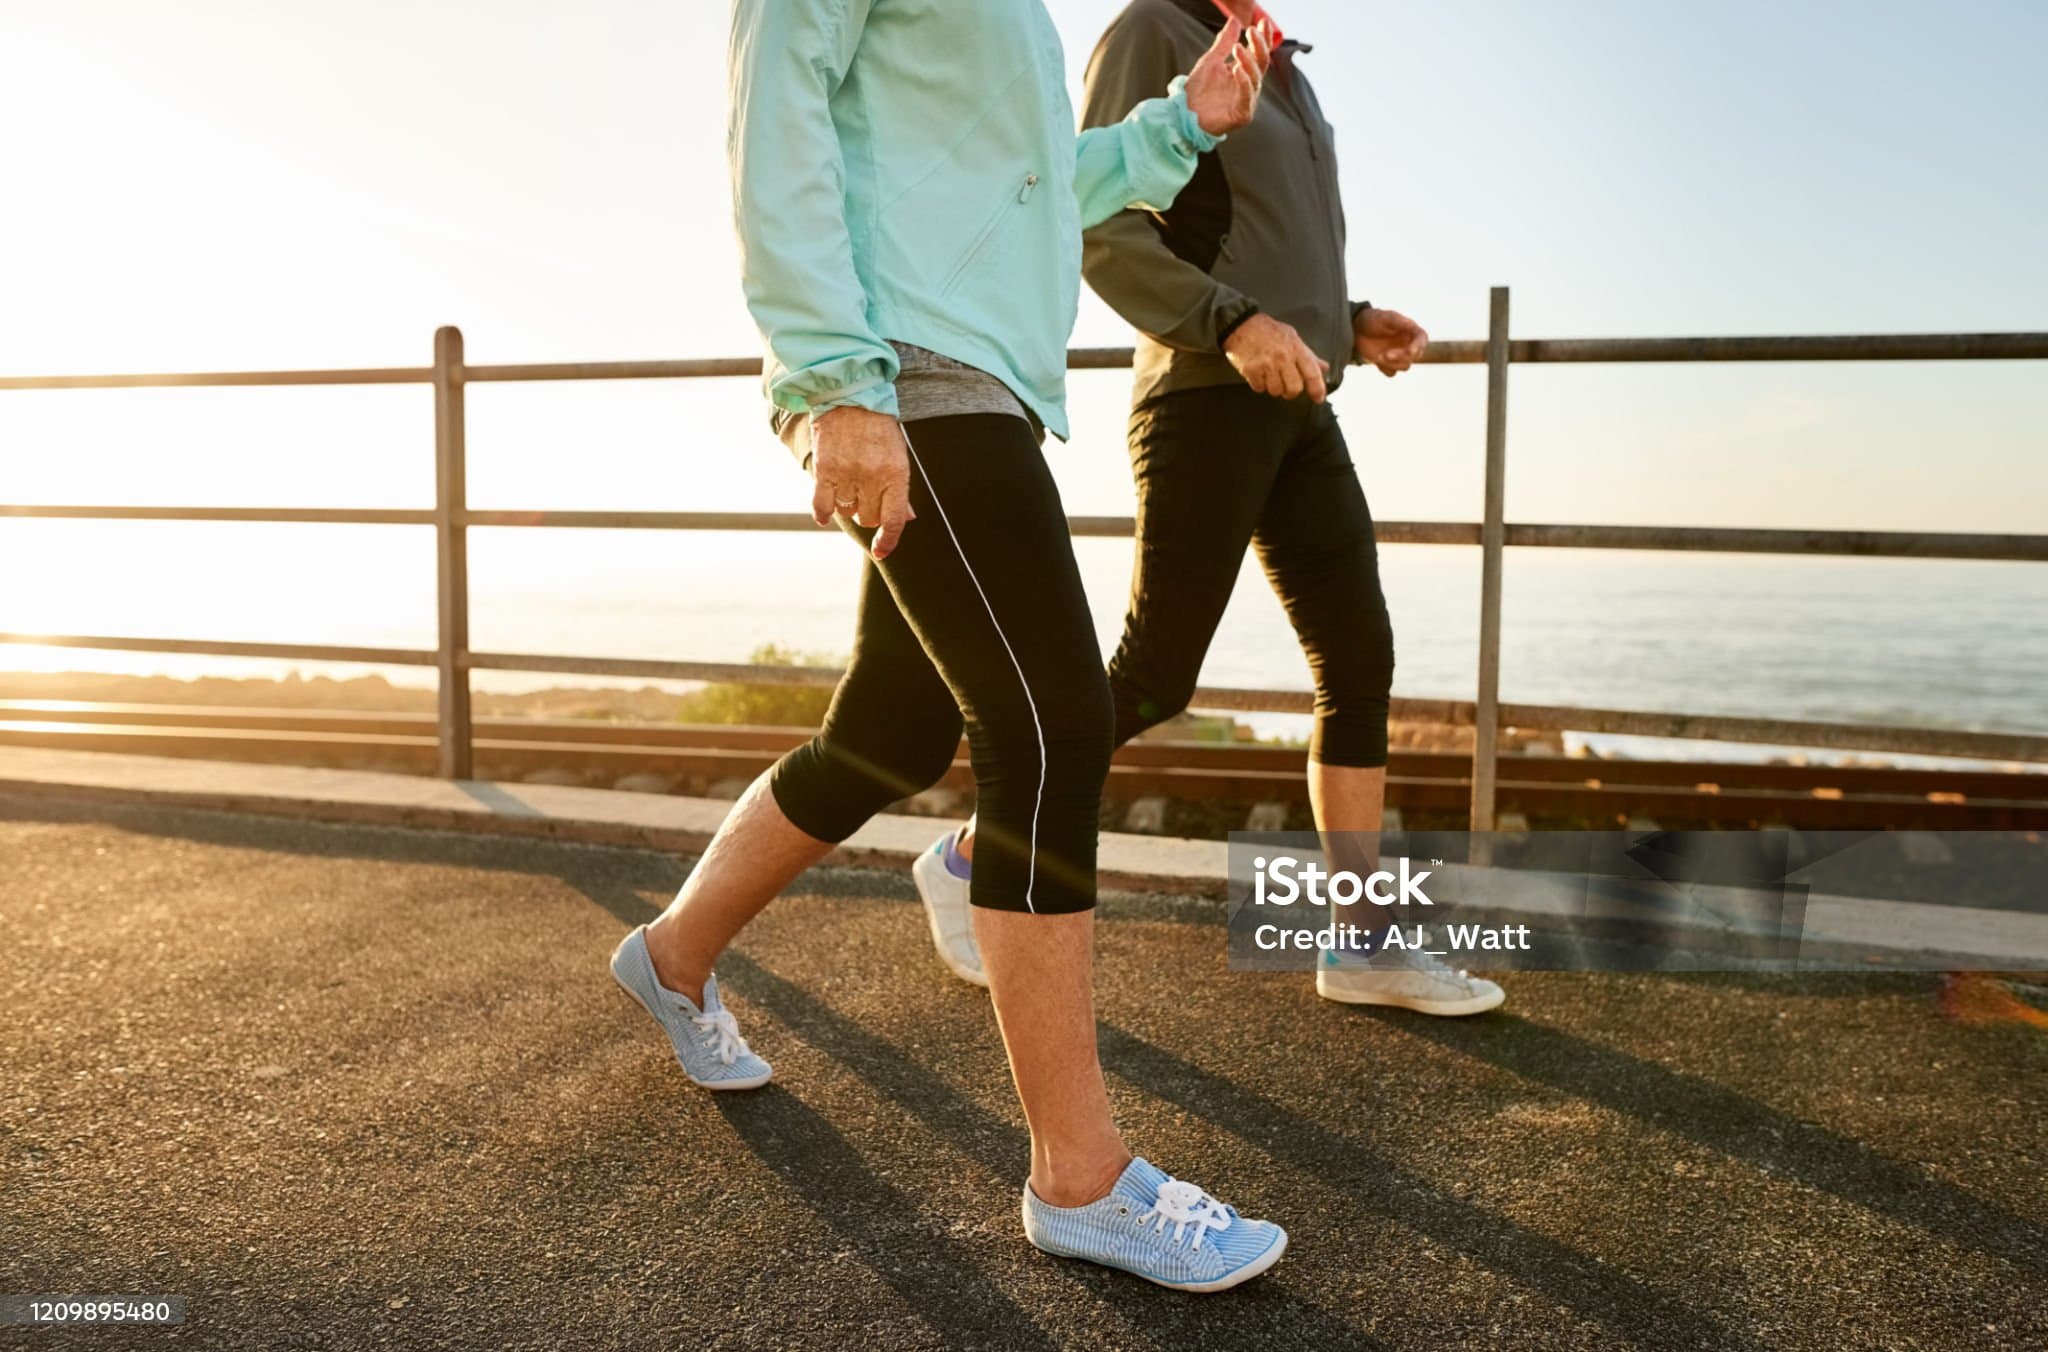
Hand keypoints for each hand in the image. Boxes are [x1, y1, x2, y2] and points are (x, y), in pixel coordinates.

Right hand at [810, 405, 914, 558]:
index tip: (881, 552)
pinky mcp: (824, 471)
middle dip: (869, 512)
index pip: (894, 520)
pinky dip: (824, 514)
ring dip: (849, 506)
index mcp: (896, 474)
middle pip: (869, 518)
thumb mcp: (899, 455)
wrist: (850, 397)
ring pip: (848, 512)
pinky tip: (826, 513)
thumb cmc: (878, 428)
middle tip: (866, 493)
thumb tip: (908, 519)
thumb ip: (901, 490)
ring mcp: (847, 475)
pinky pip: (822, 507)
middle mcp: (872, 478)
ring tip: (849, 485)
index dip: (888, 541)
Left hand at [1183, 17, 1270, 136]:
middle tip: (1251, 31)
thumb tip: (1235, 20)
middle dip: (1259, 46)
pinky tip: (1238, 70)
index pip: (1258, 53)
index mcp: (1244, 73)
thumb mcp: (1211, 61)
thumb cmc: (1198, 91)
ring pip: (1255, 79)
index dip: (1263, 38)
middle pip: (1261, 63)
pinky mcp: (1242, 115)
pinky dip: (1244, 83)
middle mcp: (1249, 86)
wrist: (1184, 115)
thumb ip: (1224, 42)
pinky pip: (1246, 97)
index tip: (1263, 22)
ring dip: (1248, 62)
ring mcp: (1247, 101)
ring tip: (1237, 48)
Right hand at [1224, 313, 1328, 401]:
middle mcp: (1283, 357)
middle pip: (1294, 389)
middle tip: (1286, 386)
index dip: (1318, 389)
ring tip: (1269, 374)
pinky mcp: (1252, 370)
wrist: (1241, 325)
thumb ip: (1308, 355)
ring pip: (1276, 391)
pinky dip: (1259, 384)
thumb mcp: (1292, 337)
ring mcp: (1267, 364)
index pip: (1312, 373)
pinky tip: (1259, 373)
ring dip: (1273, 387)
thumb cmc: (1268, 331)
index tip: (1318, 398)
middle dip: (1291, 392)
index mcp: (1296, 348)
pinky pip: (1260, 388)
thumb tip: (1324, 367)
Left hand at [1354, 307, 1428, 376]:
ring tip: (1378, 356)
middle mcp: (1407, 344)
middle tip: (1385, 354)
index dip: (1419, 346)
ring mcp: (1398, 355)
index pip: (1422, 339)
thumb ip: (1399, 322)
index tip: (1410, 351)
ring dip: (1392, 364)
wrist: (1356, 329)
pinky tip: (1376, 360)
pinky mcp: (1388, 364)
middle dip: (1401, 357)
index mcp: (1410, 331)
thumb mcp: (1385, 318)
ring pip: (1405, 366)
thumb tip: (1412, 325)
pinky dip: (1385, 369)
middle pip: (1415, 356)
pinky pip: (1392, 373)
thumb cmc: (1373, 320)